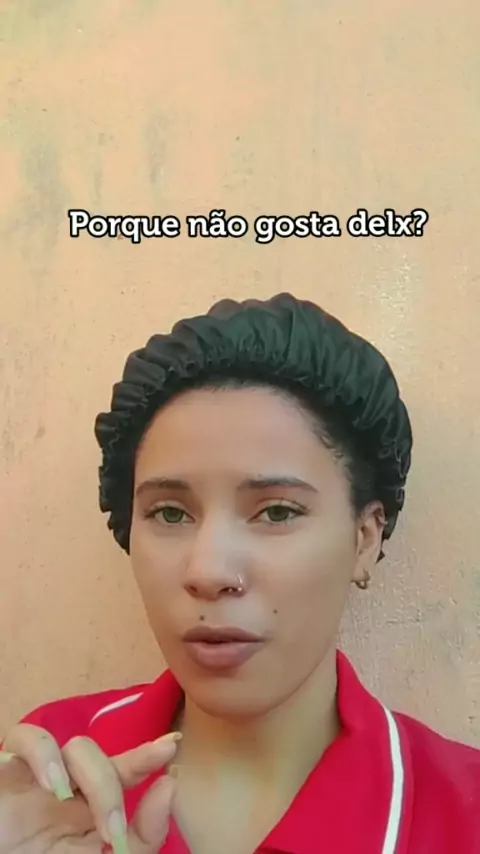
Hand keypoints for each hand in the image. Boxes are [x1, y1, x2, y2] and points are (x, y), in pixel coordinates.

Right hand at [0, 723, 179, 852]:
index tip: (173, 745)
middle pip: (105, 759)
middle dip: (117, 788)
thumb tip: (169, 785)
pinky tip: (52, 785)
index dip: (148, 756)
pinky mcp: (6, 770)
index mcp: (84, 813)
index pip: (124, 773)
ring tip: (87, 818)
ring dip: (91, 778)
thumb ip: (140, 838)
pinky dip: (44, 754)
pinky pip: (26, 736)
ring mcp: (36, 778)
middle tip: (114, 835)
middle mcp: (65, 789)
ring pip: (78, 746)